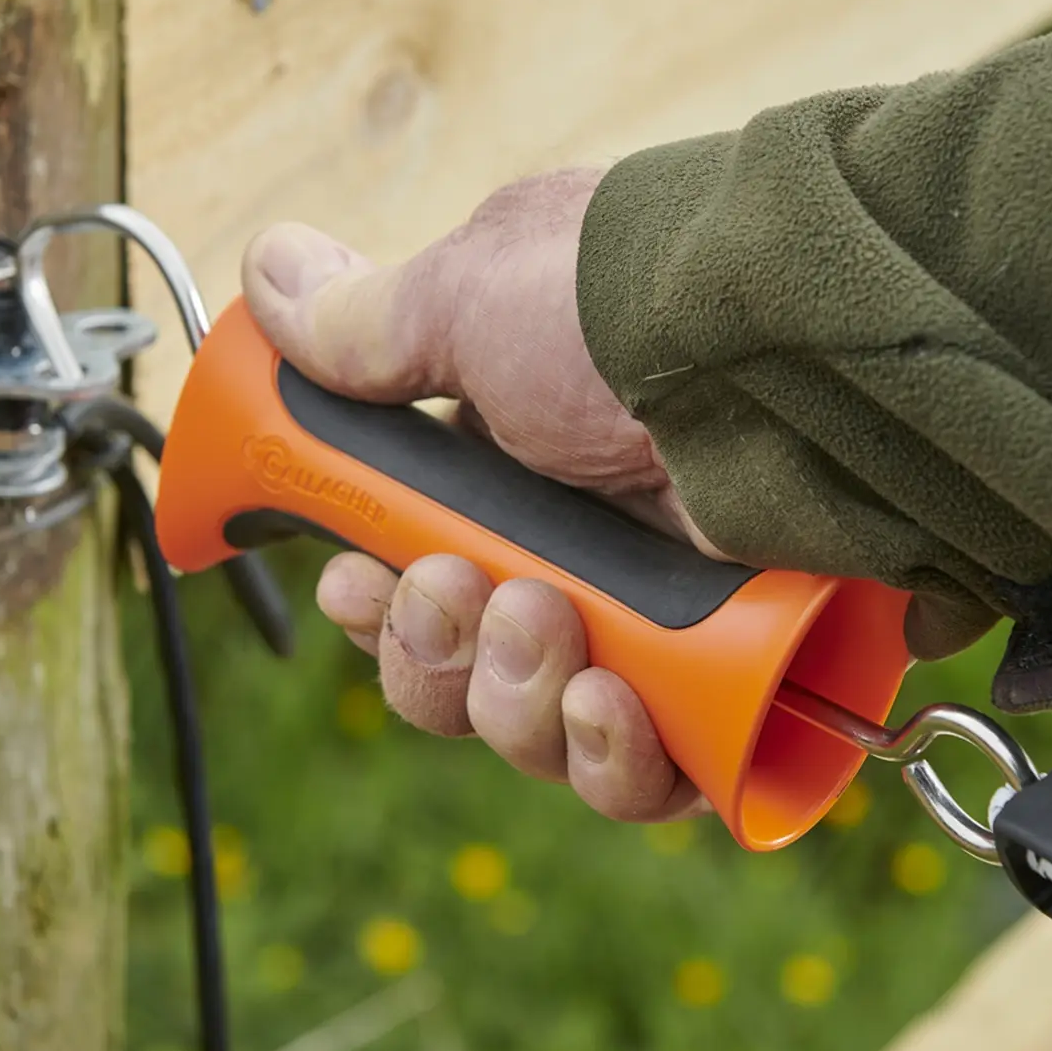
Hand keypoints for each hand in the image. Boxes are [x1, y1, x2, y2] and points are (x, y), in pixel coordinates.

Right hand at [241, 168, 714, 822]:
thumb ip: (366, 324)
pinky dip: (612, 759)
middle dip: (433, 656)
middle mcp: (582, 550)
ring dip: (511, 696)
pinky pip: (646, 777)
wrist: (781, 351)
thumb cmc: (625, 308)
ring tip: (547, 620)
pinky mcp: (729, 685)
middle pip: (462, 674)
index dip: (376, 605)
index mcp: (513, 471)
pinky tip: (610, 700)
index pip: (414, 579)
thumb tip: (271, 272)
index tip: (354, 588)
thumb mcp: (472, 300)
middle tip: (455, 589)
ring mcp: (658, 620)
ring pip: (537, 734)